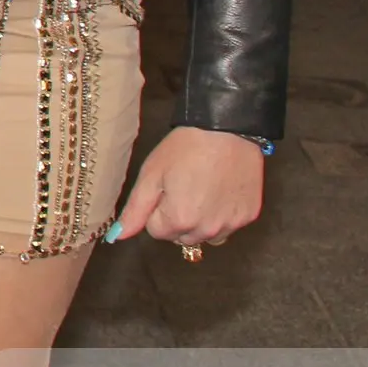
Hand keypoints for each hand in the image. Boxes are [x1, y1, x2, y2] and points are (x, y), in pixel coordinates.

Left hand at [108, 126, 265, 248]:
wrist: (227, 129)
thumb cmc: (185, 148)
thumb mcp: (151, 175)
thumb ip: (135, 210)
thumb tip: (118, 236)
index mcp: (180, 220)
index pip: (157, 231)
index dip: (156, 210)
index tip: (165, 189)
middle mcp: (208, 230)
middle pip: (181, 237)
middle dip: (177, 218)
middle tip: (183, 187)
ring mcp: (232, 225)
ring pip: (206, 236)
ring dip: (200, 222)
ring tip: (202, 190)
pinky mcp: (249, 216)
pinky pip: (229, 226)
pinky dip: (222, 215)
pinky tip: (221, 191)